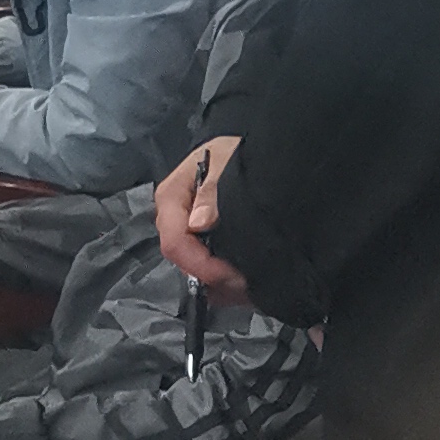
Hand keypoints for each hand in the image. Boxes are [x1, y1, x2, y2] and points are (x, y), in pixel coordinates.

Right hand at [156, 136, 252, 304]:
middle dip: (211, 275)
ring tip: (249, 284)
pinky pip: (209, 272)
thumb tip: (198, 223)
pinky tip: (246, 284)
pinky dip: (226, 284)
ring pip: (195, 270)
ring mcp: (191, 233)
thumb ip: (215, 188)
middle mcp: (176, 217)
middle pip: (182, 258)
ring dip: (221, 283)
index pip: (173, 238)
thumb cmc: (242, 155)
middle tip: (245, 282)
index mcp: (172, 196)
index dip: (198, 262)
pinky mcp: (207, 244)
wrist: (267, 155)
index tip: (229, 275)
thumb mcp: (230, 161)